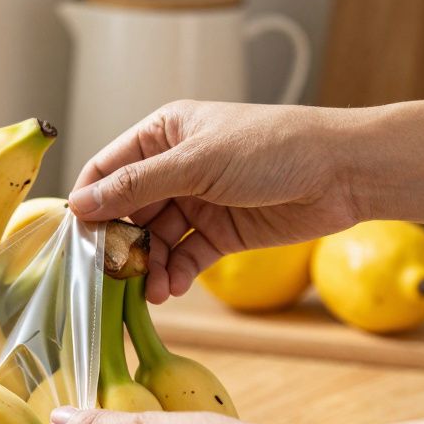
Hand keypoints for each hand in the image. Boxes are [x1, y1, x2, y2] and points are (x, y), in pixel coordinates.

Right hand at [70, 100, 362, 302]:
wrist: (344, 172)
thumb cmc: (274, 147)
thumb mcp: (197, 162)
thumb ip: (137, 185)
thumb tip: (81, 203)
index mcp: (164, 134)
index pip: (109, 169)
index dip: (91, 202)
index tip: (79, 237)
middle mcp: (176, 167)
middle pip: (129, 210)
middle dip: (122, 243)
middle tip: (114, 274)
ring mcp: (199, 201)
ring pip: (156, 239)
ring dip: (149, 266)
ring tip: (152, 289)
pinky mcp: (221, 232)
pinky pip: (185, 256)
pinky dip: (175, 274)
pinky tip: (171, 289)